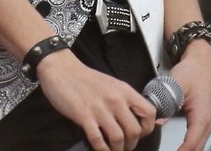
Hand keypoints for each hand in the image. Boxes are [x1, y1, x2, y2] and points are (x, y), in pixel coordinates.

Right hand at [38, 50, 156, 150]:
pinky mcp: (84, 116)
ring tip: (114, 150)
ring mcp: (100, 109)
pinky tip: (101, 149)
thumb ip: (124, 99)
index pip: (149, 113)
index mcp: (125, 91)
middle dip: (131, 144)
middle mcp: (115, 100)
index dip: (148, 128)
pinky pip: (98, 140)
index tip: (140, 133)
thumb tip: (136, 117)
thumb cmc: (86, 78)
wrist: (61, 69)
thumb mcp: (112, 85)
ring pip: (118, 138)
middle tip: (125, 146)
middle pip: (134, 131)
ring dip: (117, 149)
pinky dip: (102, 149)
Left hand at [167, 40, 210, 150]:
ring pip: (198, 146)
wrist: (201, 61)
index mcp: (201, 116)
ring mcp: (206, 122)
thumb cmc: (191, 71)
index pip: (191, 144)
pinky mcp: (202, 121)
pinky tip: (179, 150)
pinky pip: (197, 140)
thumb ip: (166, 103)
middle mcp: (206, 122)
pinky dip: (189, 147)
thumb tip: (157, 123)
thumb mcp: (176, 85)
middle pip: (196, 149)